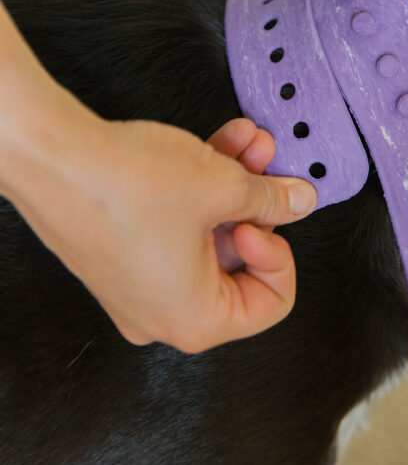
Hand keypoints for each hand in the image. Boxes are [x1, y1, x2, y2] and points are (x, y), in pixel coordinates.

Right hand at [4, 112, 315, 351]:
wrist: (54, 156)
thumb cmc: (124, 187)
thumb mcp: (223, 187)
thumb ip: (271, 199)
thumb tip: (297, 202)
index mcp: (194, 321)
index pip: (269, 304)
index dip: (280, 252)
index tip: (269, 216)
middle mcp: (163, 314)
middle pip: (238, 263)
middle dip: (257, 203)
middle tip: (268, 166)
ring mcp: (139, 284)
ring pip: (209, 234)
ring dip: (233, 185)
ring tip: (248, 143)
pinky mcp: (123, 251)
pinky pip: (178, 225)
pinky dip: (200, 188)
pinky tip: (220, 145)